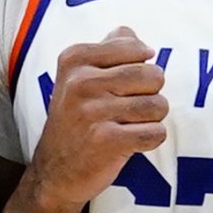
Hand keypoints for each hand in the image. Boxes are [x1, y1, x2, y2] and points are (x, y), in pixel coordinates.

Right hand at [27, 31, 166, 212]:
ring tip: (129, 125)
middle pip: (153, 75)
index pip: (138, 49)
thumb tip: (137, 39)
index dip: (140, 68)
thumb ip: (109, 50)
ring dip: (152, 119)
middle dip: (151, 94)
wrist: (53, 172)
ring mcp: (92, 112)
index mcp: (75, 59)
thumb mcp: (77, 78)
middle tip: (129, 108)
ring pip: (158, 105)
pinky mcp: (107, 141)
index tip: (122, 85)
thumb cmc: (75, 120)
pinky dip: (150, 140)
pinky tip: (130, 143)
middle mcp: (80, 82)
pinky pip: (156, 132)